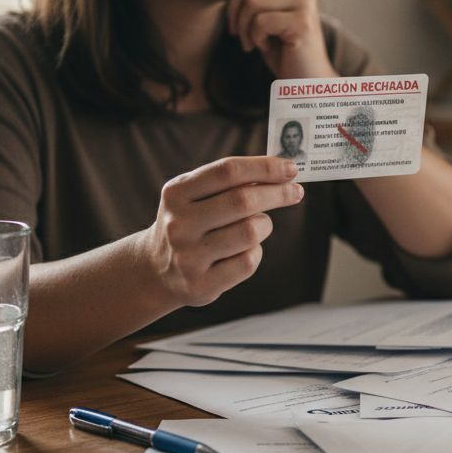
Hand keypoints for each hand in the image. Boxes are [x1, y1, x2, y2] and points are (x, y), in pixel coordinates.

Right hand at [142, 156, 302, 307]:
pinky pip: (248, 262)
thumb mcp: (196, 195)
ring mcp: (188, 257)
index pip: (227, 171)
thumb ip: (231, 182)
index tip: (290, 168)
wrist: (156, 269)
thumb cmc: (190, 223)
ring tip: (257, 226)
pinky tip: (244, 250)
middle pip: (243, 201)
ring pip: (250, 232)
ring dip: (264, 225)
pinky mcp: (201, 285)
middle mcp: (179, 224)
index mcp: (176, 193)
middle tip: (295, 191)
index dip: (264, 167)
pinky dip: (255, 252)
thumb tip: (282, 171)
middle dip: (277, 193)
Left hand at [210, 0, 337, 79]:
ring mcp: (304, 2)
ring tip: (251, 41)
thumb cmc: (282, 48)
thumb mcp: (264, 14)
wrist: (306, 79)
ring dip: (243, 26)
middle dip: (232, 6)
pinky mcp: (302, 22)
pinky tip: (265, 47)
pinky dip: (255, 38)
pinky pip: (260, 21)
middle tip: (236, 30)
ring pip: (251, 0)